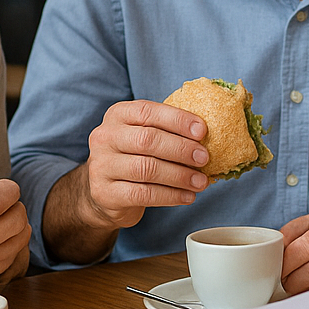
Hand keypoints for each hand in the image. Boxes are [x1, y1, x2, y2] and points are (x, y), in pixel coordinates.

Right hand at [83, 99, 212, 229]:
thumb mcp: (144, 135)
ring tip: (201, 182)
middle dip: (181, 149)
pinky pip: (143, 194)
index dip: (177, 120)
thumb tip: (206, 136)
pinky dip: (170, 196)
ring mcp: (102, 165)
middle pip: (147, 140)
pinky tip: (188, 196)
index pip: (148, 112)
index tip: (202, 131)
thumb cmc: (134, 156)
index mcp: (118, 115)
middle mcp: (105, 137)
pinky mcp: (105, 193)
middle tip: (204, 158)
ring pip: (146, 169)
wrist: (105, 191)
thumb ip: (168, 131)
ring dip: (179, 175)